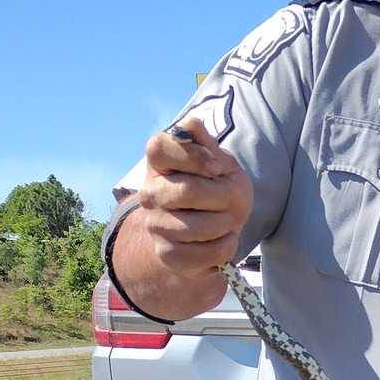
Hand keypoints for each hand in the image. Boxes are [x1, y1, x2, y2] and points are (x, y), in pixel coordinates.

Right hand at [137, 117, 253, 276]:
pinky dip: (227, 246)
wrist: (215, 231)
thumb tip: (191, 126)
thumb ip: (205, 144)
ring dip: (227, 224)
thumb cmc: (217, 189)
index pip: (159, 147)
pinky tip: (222, 240)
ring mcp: (155, 225)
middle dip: (222, 197)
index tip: (217, 168)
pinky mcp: (167, 254)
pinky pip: (209, 252)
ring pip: (201, 227)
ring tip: (225, 221)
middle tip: (230, 200)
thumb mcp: (220, 163)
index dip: (194, 156)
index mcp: (159, 163)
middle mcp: (150, 193)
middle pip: (188, 191)